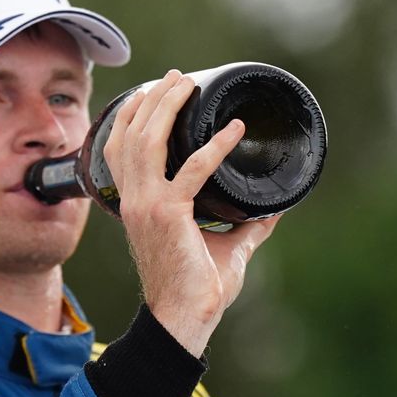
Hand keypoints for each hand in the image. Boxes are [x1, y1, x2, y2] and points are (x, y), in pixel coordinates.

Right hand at [102, 70, 282, 356]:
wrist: (183, 319)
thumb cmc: (197, 289)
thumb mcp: (225, 249)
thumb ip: (246, 226)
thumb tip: (276, 208)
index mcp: (136, 205)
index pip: (119, 150)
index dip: (132, 116)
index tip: (154, 91)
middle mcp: (134, 201)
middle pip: (130, 135)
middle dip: (151, 100)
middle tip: (175, 77)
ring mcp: (146, 206)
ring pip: (147, 142)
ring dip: (168, 108)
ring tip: (187, 85)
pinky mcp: (168, 214)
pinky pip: (191, 170)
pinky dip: (215, 147)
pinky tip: (234, 131)